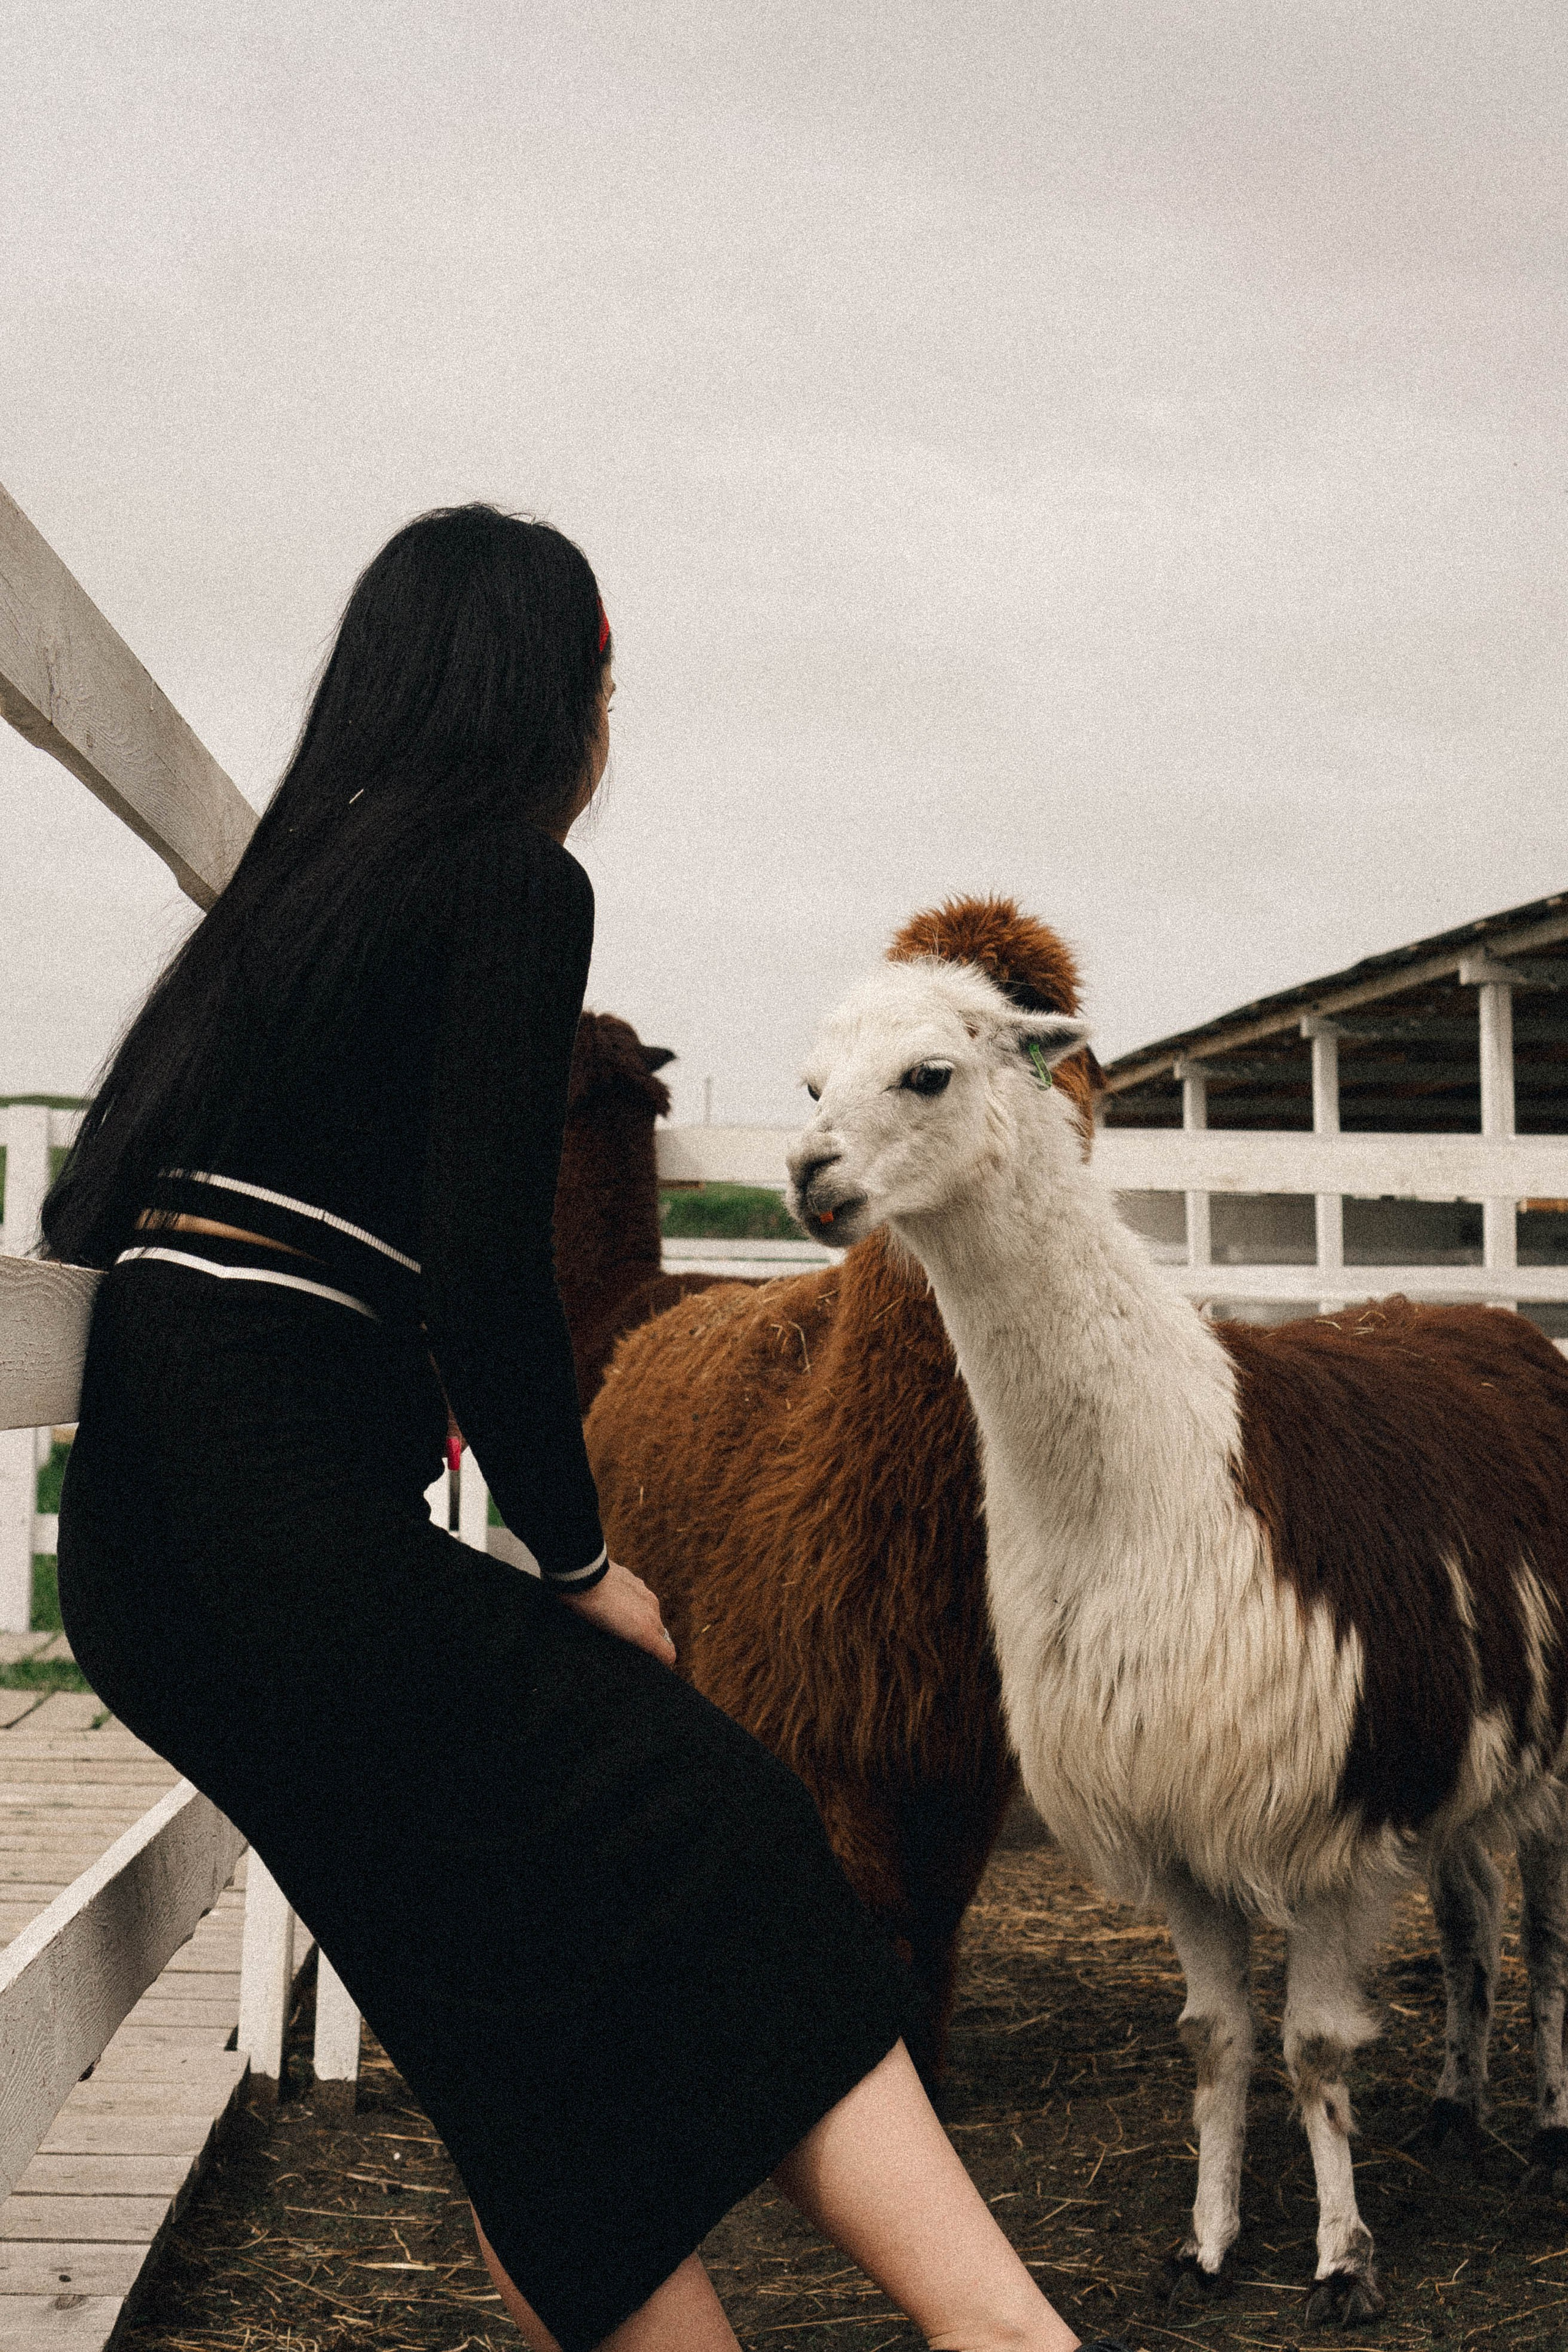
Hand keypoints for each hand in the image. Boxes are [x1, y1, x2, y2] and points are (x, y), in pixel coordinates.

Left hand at [560, 1559, 676, 1667]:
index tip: (649, 1666)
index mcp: (645, 1630)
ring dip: (642, 1621)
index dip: (661, 1663)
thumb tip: (638, 1653)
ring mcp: (646, 1595)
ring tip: (617, 1622)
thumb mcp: (604, 1639)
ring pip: (652, 1615)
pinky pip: (642, 1599)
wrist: (581, 1576)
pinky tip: (614, 1603)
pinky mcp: (637, 1582)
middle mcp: (652, 1612)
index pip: (667, 1654)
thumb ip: (628, 1646)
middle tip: (628, 1646)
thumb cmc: (588, 1611)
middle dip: (650, 1642)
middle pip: (661, 1635)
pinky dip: (634, 1605)